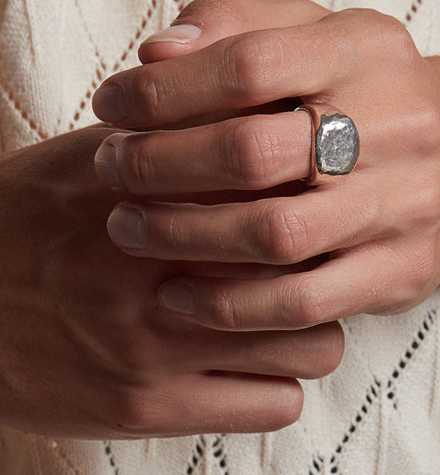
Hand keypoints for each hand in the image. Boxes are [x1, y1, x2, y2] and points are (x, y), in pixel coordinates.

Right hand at [0, 125, 342, 437]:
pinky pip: (275, 408)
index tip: (322, 203)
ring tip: (279, 320)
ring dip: (307, 333)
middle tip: (307, 263)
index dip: (320, 199)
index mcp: (167, 199)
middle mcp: (173, 272)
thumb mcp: (96, 158)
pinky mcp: (151, 409)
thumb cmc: (31, 218)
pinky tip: (247, 366)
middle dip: (324, 266)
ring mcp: (164, 348)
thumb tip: (252, 114)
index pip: (289, 197)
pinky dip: (275, 386)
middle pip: (319, 271)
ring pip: (314, 350)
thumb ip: (174, 138)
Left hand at [92, 0, 439, 330]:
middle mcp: (398, 126)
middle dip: (159, 164)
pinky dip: (227, 305)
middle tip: (111, 167)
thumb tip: (156, 54)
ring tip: (129, 227)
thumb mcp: (318, 34)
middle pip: (253, 152)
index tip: (112, 104)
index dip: (164, 89)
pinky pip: (302, 301)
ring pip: (274, 234)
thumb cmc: (369, 93)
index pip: (250, 64)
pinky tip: (177, 293)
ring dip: (182, 236)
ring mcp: (404, 206)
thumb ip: (234, 25)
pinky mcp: (400, 272)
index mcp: (370, 52)